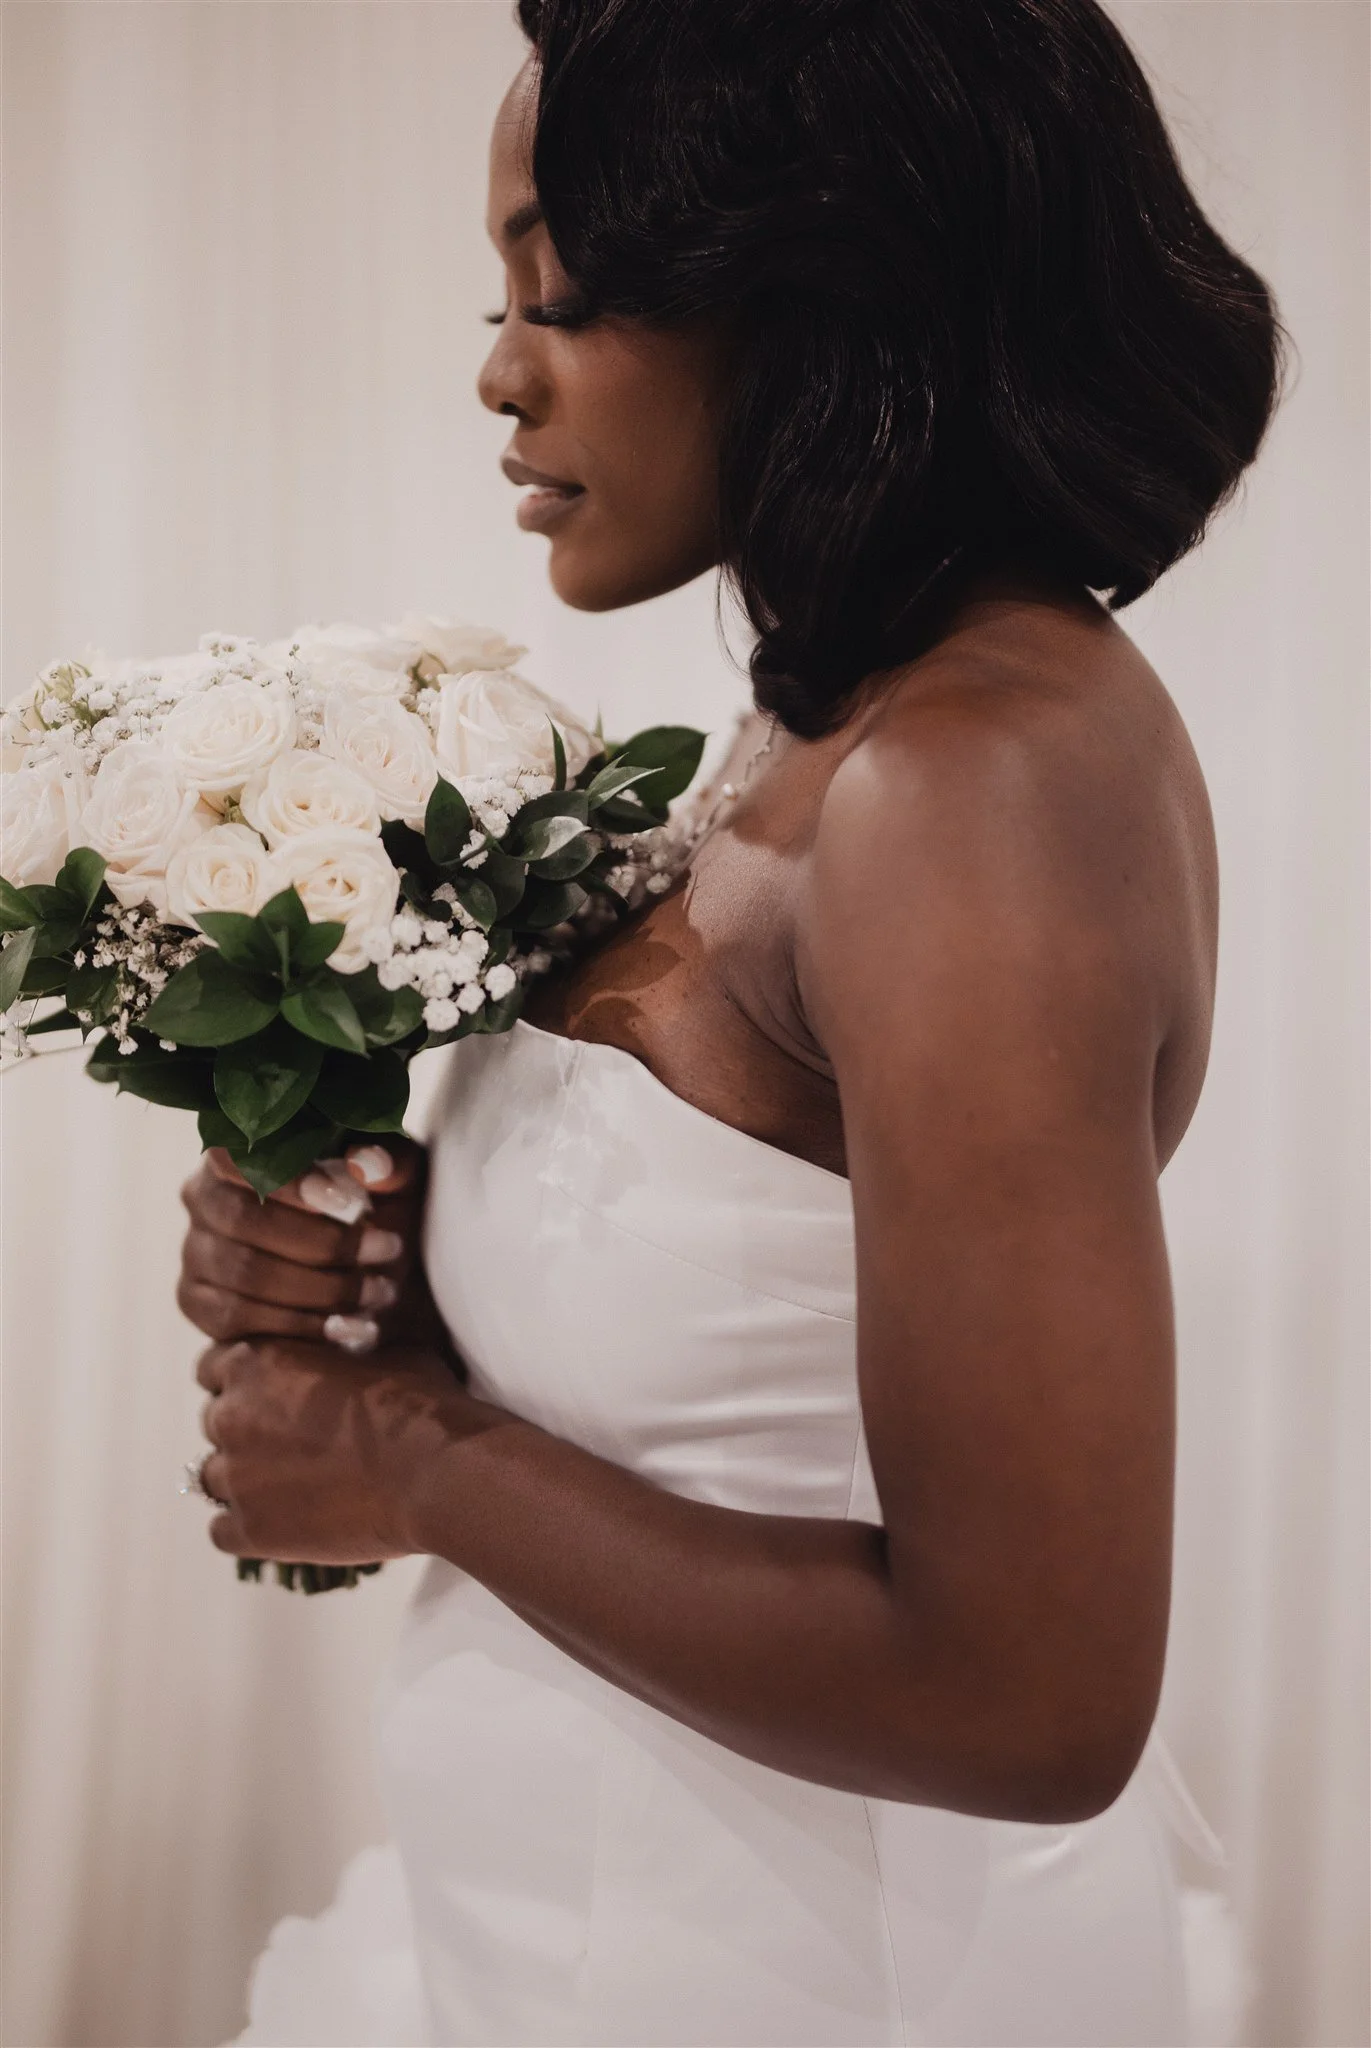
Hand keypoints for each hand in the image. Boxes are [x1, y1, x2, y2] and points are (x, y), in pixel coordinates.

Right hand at [178, 1140, 428, 1352]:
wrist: (366, 1263)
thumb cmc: (372, 1203)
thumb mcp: (393, 1174)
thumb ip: (387, 1159)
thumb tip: (369, 1167)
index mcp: (240, 1150)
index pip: (235, 1155)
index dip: (289, 1179)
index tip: (352, 1204)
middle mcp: (204, 1196)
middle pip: (242, 1218)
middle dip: (323, 1242)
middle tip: (385, 1250)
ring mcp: (196, 1251)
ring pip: (243, 1272)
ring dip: (319, 1288)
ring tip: (376, 1292)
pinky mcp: (199, 1302)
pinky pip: (235, 1319)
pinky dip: (296, 1326)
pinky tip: (344, 1327)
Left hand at [195, 1334, 478, 1564]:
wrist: (437, 1472)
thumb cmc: (417, 1402)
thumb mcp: (381, 1348)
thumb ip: (339, 1348)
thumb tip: (347, 1343)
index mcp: (256, 1361)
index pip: (215, 1367)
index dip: (247, 1382)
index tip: (276, 1395)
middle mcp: (231, 1414)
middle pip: (214, 1421)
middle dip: (246, 1430)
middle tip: (291, 1442)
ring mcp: (237, 1477)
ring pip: (212, 1477)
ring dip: (244, 1479)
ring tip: (292, 1486)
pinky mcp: (251, 1530)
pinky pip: (221, 1531)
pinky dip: (247, 1527)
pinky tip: (286, 1522)